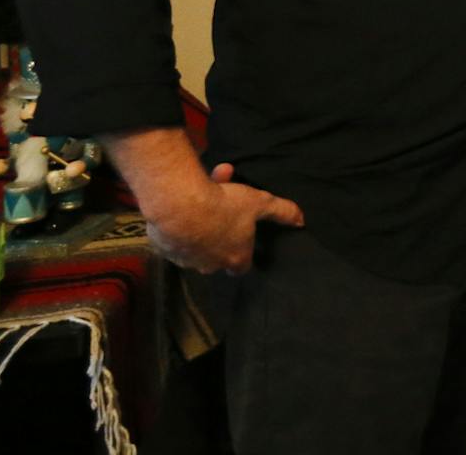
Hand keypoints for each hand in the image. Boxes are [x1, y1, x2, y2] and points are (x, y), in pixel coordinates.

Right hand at [143, 162, 304, 274]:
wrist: (178, 207)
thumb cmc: (225, 206)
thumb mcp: (260, 203)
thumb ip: (283, 212)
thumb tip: (302, 221)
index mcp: (234, 259)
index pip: (242, 266)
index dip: (243, 253)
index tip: (243, 240)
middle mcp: (209, 266)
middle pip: (217, 256)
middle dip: (220, 233)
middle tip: (221, 208)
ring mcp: (185, 260)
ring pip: (195, 244)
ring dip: (199, 225)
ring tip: (201, 198)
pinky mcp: (163, 249)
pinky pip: (173, 238)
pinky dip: (177, 224)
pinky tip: (180, 204)